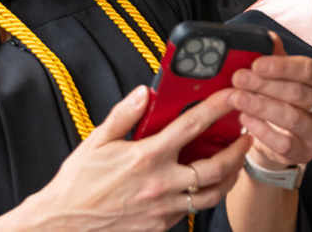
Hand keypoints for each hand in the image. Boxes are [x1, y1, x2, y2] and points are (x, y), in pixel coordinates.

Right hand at [0, 85, 251, 230]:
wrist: (64, 221)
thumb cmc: (78, 183)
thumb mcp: (97, 141)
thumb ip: (123, 115)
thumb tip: (143, 93)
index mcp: (146, 157)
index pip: (192, 126)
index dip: (216, 108)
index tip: (231, 97)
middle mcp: (160, 184)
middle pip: (216, 168)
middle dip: (238, 151)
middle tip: (246, 137)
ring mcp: (163, 208)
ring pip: (212, 195)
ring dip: (229, 177)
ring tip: (233, 163)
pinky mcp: (161, 225)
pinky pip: (192, 210)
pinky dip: (203, 196)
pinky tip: (203, 184)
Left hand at [230, 33, 311, 171]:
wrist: (281, 136)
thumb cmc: (284, 98)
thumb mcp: (282, 74)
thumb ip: (276, 56)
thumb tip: (268, 38)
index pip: (310, 70)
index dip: (282, 67)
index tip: (257, 63)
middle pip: (299, 93)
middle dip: (265, 85)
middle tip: (239, 78)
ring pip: (292, 118)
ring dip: (261, 106)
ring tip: (236, 97)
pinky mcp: (306, 153)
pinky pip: (284, 144)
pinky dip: (262, 130)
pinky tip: (245, 119)